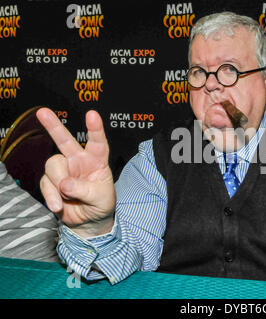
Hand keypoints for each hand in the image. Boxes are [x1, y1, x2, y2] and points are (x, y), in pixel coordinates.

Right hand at [37, 108, 115, 236]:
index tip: (92, 115)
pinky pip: (45, 184)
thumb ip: (85, 189)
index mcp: (97, 160)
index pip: (97, 142)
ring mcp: (63, 170)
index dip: (95, 129)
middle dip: (53, 126)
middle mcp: (78, 161)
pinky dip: (51, 196)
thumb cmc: (101, 204)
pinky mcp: (51, 182)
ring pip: (53, 166)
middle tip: (43, 112)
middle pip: (65, 141)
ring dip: (59, 184)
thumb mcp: (101, 198)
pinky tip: (59, 206)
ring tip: (69, 198)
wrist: (89, 221)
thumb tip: (64, 184)